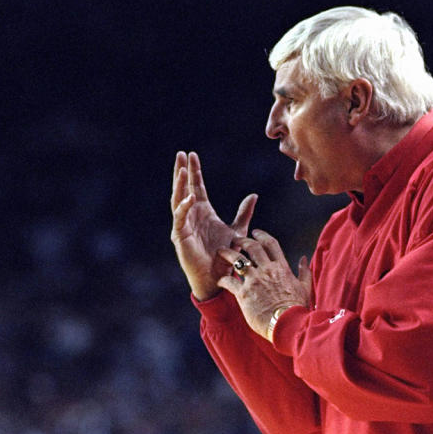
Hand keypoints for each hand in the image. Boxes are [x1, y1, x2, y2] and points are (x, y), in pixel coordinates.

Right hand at [171, 151, 256, 299]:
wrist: (217, 279)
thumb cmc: (225, 257)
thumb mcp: (237, 230)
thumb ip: (243, 212)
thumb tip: (254, 195)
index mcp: (203, 212)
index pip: (197, 187)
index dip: (195, 171)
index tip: (192, 154)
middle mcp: (191, 216)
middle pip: (184, 189)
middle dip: (182, 172)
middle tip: (181, 154)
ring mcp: (183, 225)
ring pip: (178, 200)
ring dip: (179, 185)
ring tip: (182, 169)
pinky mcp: (180, 237)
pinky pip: (180, 219)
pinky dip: (184, 208)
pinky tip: (190, 197)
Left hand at [216, 229, 311, 338]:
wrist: (287, 324)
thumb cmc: (297, 308)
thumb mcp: (305, 287)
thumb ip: (304, 271)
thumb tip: (303, 258)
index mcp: (281, 267)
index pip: (271, 244)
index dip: (262, 235)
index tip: (255, 232)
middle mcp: (267, 270)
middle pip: (252, 247)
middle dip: (242, 240)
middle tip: (236, 239)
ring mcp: (254, 280)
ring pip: (237, 260)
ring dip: (227, 253)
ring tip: (221, 252)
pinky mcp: (244, 293)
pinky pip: (229, 281)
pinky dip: (223, 279)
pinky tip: (220, 280)